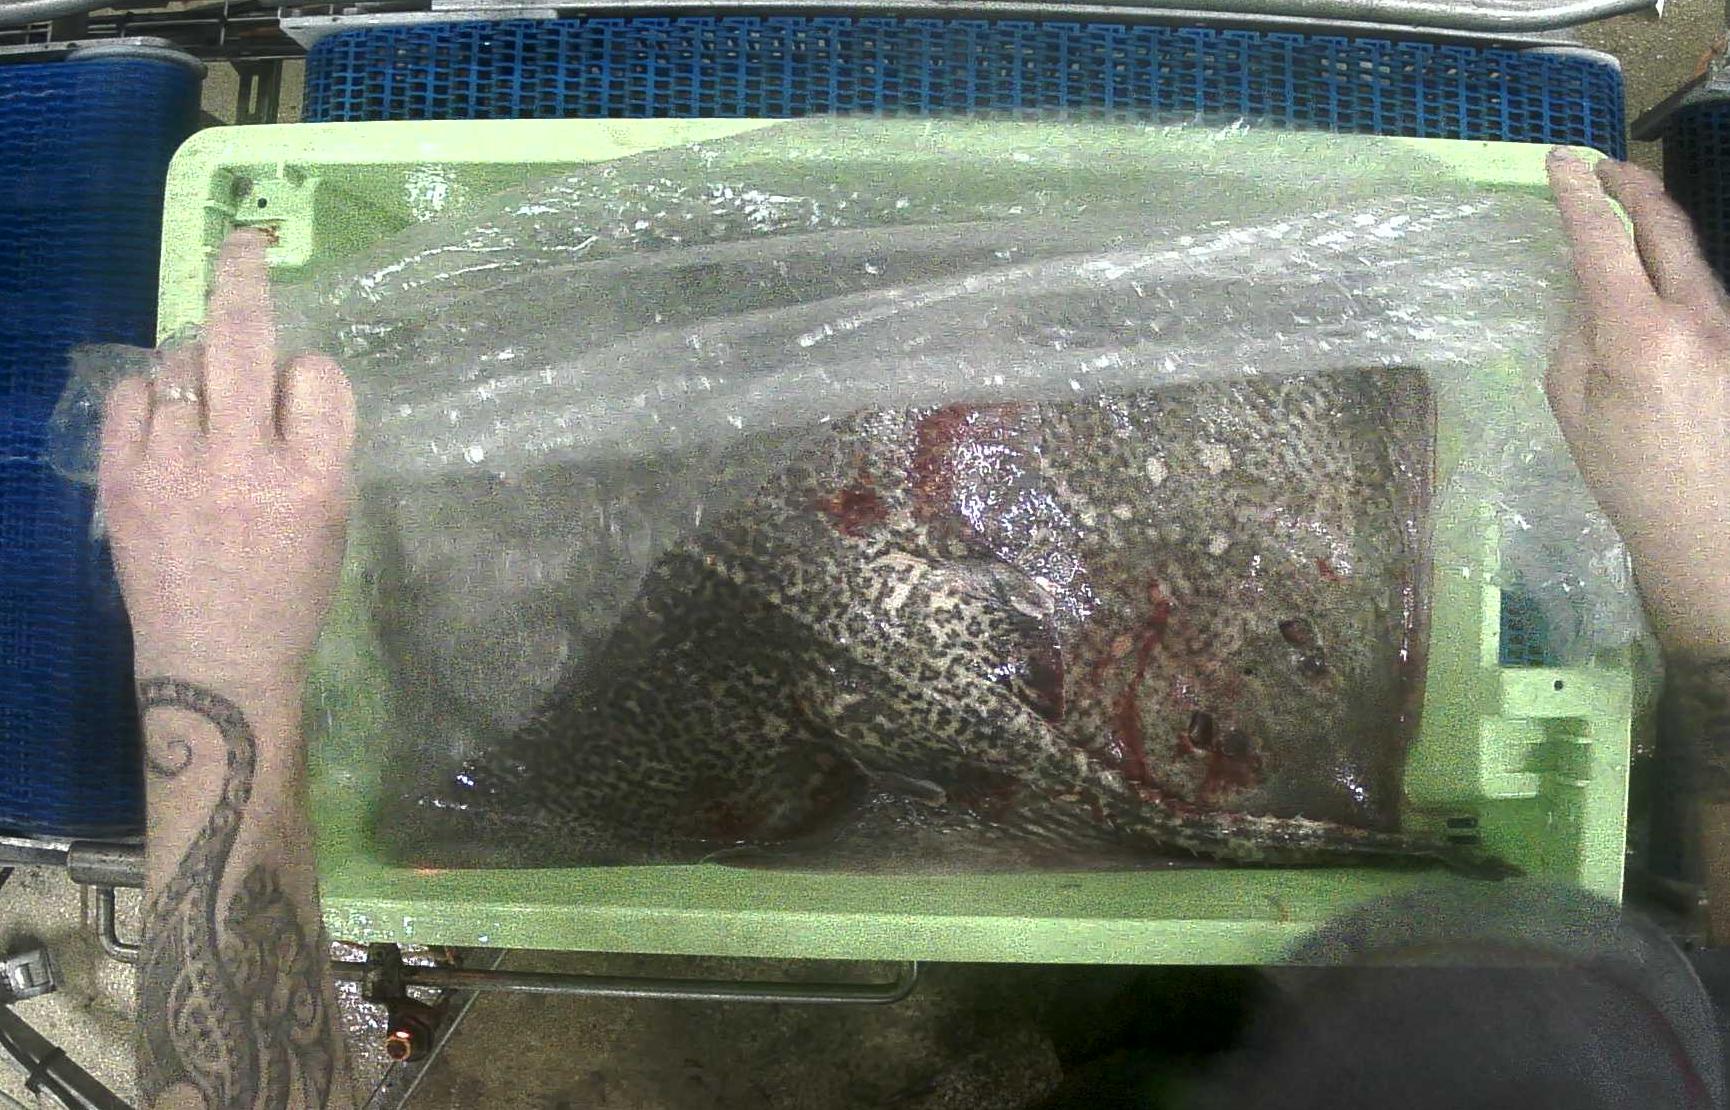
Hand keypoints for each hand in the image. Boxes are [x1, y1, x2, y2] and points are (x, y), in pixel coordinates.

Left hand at [98, 230, 356, 699]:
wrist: (214, 662)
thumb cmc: (288, 593)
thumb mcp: (332, 519)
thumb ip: (315, 443)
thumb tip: (279, 370)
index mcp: (315, 480)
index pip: (317, 374)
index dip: (311, 373)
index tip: (304, 391)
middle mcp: (247, 464)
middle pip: (246, 339)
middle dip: (245, 277)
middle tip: (244, 244)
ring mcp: (177, 469)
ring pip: (185, 361)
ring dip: (200, 363)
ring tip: (205, 399)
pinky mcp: (123, 479)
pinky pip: (136, 394)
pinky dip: (154, 394)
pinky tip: (167, 422)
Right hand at [1546, 149, 1729, 659]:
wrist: (1705, 520)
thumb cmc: (1623, 472)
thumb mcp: (1572, 402)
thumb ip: (1579, 332)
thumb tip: (1589, 288)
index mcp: (1639, 332)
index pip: (1604, 240)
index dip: (1577, 194)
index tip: (1558, 162)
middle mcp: (1694, 316)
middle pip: (1666, 224)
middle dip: (1632, 183)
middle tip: (1601, 166)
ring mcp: (1726, 327)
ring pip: (1689, 254)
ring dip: (1655, 227)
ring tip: (1622, 215)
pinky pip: (1701, 288)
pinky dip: (1670, 267)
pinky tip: (1649, 277)